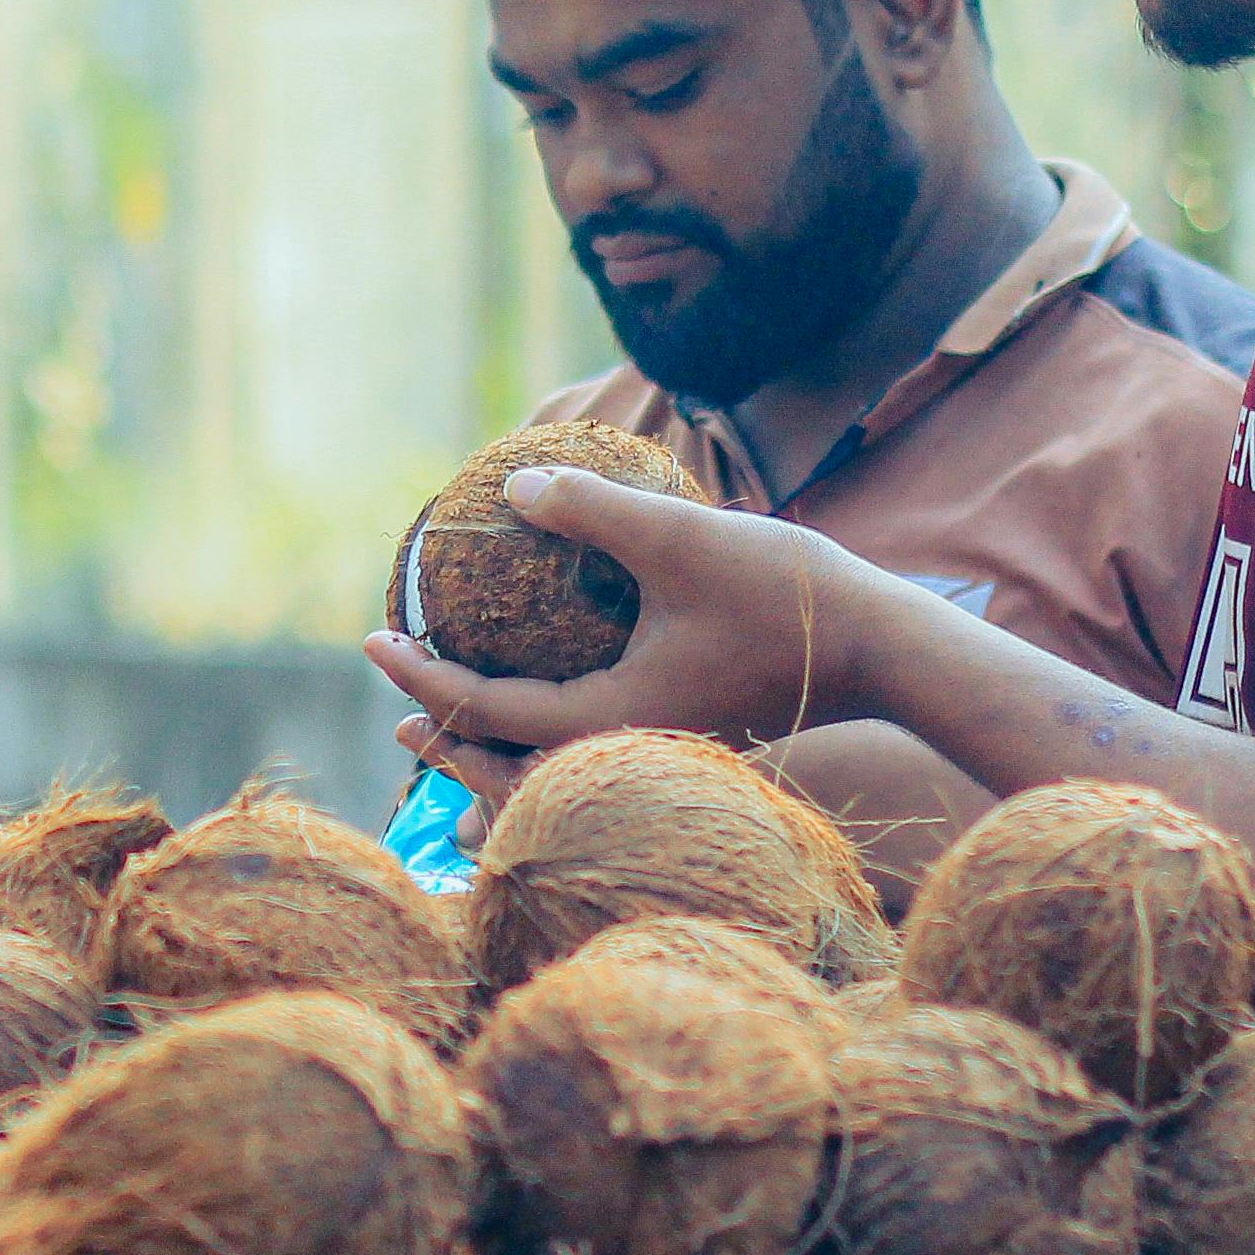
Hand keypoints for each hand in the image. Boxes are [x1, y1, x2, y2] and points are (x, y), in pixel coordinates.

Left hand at [365, 464, 893, 779]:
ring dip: (489, 739)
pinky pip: (590, 751)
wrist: (881, 647)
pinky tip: (540, 690)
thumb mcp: (679, 539)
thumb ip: (593, 513)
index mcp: (612, 718)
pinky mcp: (685, 736)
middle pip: (505, 762)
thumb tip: (515, 487)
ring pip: (548, 766)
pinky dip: (542, 735)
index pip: (487, 710)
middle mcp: (629, 749)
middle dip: (441, 727)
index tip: (374, 637)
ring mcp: (660, 750)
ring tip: (445, 708)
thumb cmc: (784, 593)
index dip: (421, 676)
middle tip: (392, 684)